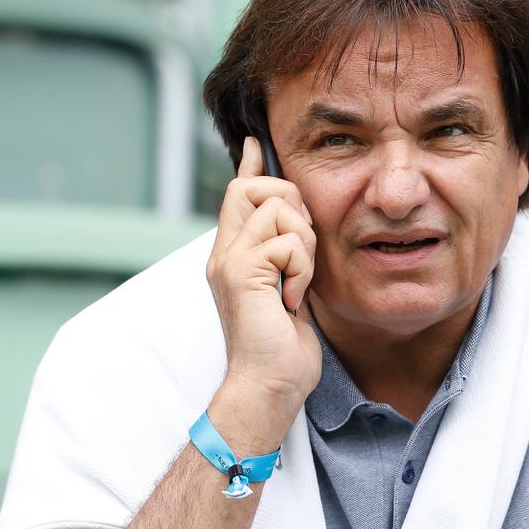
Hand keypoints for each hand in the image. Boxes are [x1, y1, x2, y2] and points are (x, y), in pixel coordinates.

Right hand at [205, 137, 321, 453]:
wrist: (268, 386)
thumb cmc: (282, 348)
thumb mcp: (288, 291)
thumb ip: (286, 257)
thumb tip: (299, 225)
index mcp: (233, 255)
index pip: (238, 194)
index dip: (250, 165)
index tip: (256, 143)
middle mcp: (224, 253)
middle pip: (253, 187)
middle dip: (291, 204)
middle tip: (301, 252)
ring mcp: (230, 262)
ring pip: (278, 208)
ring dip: (304, 245)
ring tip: (297, 284)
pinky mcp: (243, 274)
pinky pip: (287, 242)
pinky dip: (302, 269)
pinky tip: (293, 299)